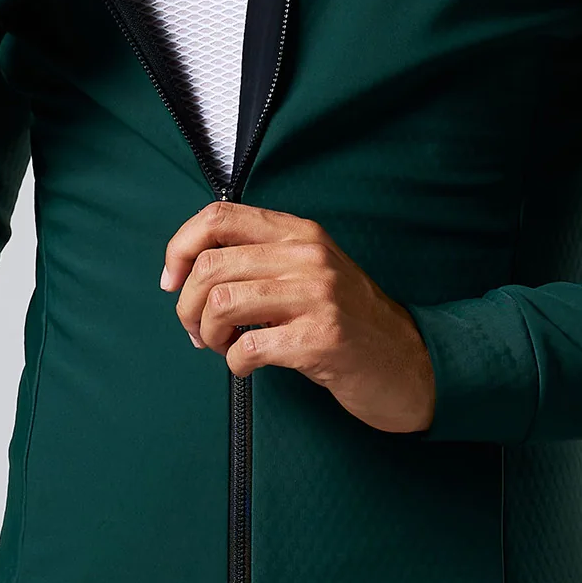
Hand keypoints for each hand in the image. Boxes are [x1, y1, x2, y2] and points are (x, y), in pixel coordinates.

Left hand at [160, 201, 436, 434]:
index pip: (219, 216)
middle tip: (196, 331)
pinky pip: (248, 347)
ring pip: (220, 303)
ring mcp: (316, 295)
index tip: (172, 281)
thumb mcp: (311, 271)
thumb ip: (263, 258)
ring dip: (207, 335)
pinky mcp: (321, 338)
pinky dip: (235, 363)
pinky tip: (248, 366)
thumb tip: (189, 269)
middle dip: (186, 306)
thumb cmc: (349, 321)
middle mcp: (307, 255)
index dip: (180, 247)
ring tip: (223, 346)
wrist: (409, 362)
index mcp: (299, 232)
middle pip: (210, 265)